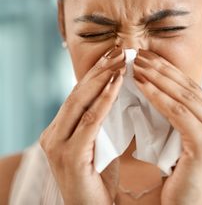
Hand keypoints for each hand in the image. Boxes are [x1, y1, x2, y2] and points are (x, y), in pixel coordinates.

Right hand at [40, 48, 125, 204]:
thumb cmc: (98, 179)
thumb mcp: (97, 144)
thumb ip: (99, 121)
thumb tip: (115, 93)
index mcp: (59, 130)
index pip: (79, 95)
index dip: (96, 73)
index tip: (113, 54)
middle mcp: (54, 134)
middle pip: (78, 93)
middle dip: (99, 69)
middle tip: (118, 50)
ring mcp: (58, 145)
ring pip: (82, 102)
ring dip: (103, 78)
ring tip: (120, 60)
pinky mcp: (70, 156)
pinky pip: (91, 121)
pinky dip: (104, 100)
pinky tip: (117, 82)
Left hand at [133, 49, 201, 204]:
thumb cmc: (179, 172)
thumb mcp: (183, 135)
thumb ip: (179, 112)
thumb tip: (159, 82)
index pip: (191, 88)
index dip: (169, 70)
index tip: (149, 57)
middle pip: (187, 88)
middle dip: (162, 69)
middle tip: (140, 54)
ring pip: (182, 96)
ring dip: (157, 78)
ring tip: (137, 65)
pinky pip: (176, 112)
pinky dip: (157, 96)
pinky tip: (141, 84)